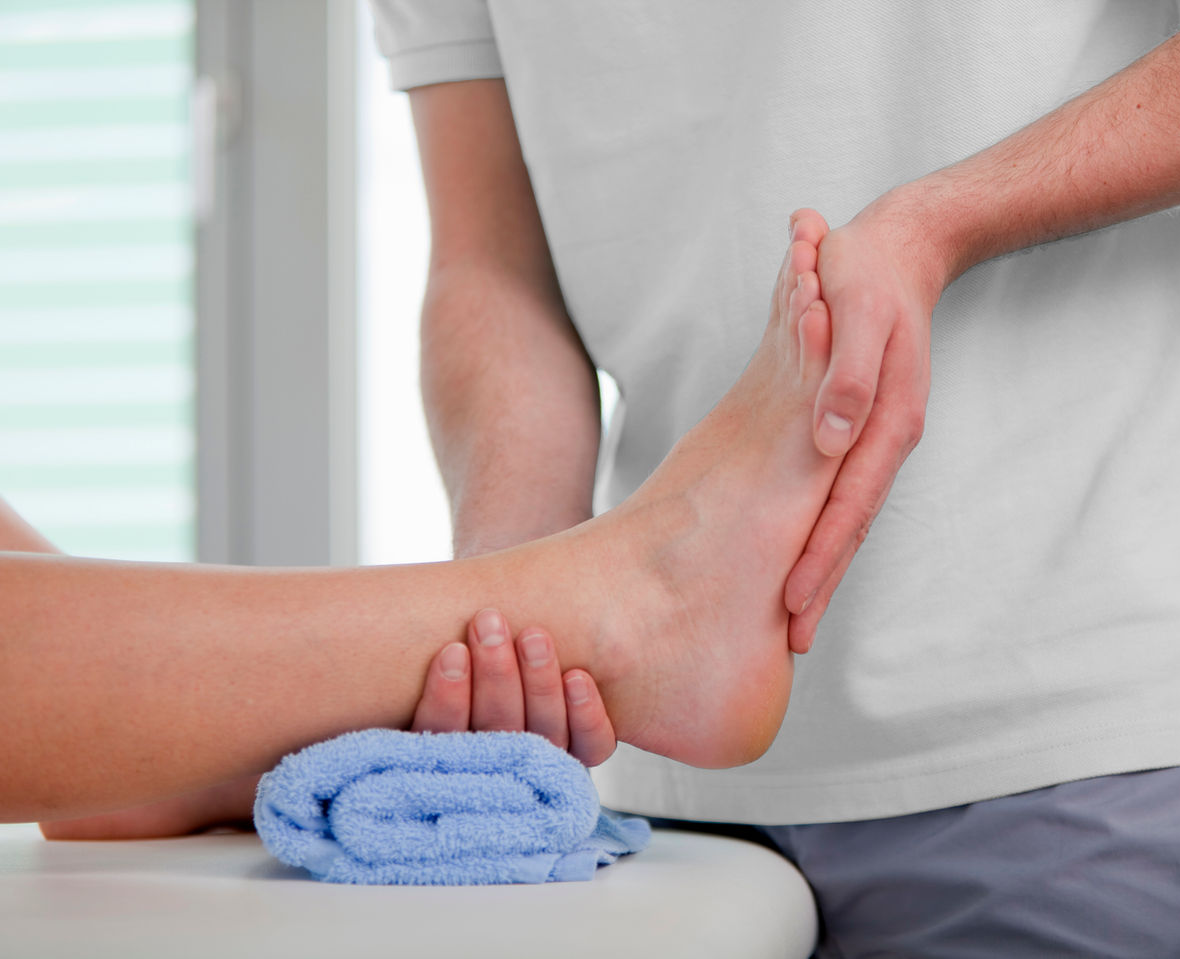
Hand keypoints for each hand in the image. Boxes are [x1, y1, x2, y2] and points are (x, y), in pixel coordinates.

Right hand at [39, 615, 615, 839]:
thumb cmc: (362, 675)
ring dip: (536, 689)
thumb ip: (266, 751)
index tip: (448, 658)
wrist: (449, 619)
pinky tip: (576, 674)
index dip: (449, 720)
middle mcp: (465, 789)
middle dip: (496, 692)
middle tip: (481, 628)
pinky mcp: (563, 742)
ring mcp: (519, 766)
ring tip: (515, 628)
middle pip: (495, 757)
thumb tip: (109, 807)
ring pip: (542, 750)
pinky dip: (586, 715)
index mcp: (409, 788)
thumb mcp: (310, 710)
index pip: (437, 774)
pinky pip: (587, 750)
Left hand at [783, 196, 944, 652]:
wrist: (898, 246)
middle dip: (821, 582)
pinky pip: (839, 488)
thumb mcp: (856, 307)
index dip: (820, 556)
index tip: (793, 605)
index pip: (849, 505)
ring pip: (846, 513)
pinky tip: (803, 549)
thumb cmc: (867, 273)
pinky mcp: (858, 426)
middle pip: (850, 524)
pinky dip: (823, 526)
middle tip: (791, 640)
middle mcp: (882, 438)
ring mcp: (873, 436)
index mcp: (887, 420)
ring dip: (822, 563)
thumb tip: (831, 437)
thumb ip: (849, 374)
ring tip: (794, 614)